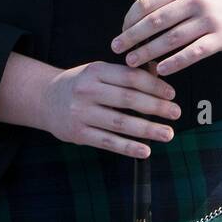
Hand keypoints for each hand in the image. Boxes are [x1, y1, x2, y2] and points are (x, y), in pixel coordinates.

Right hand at [39, 61, 181, 158]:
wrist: (45, 99)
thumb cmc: (80, 84)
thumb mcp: (97, 71)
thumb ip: (124, 74)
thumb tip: (158, 73)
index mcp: (95, 71)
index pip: (130, 77)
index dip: (154, 85)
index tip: (171, 94)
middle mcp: (87, 91)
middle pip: (128, 99)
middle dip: (156, 107)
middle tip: (176, 113)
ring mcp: (81, 113)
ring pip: (120, 123)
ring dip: (147, 129)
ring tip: (168, 133)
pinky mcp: (78, 134)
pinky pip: (108, 142)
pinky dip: (128, 147)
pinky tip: (145, 151)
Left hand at [110, 0, 221, 76]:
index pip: (148, 2)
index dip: (130, 19)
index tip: (121, 31)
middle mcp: (194, 0)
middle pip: (155, 22)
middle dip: (132, 37)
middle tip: (116, 49)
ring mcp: (209, 19)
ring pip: (171, 39)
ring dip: (149, 52)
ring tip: (133, 62)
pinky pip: (194, 53)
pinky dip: (175, 62)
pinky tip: (162, 70)